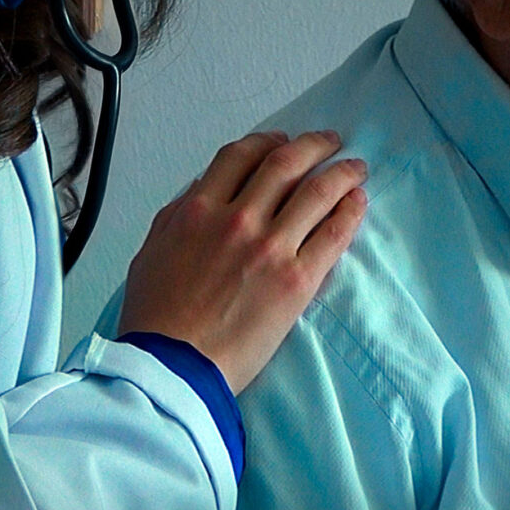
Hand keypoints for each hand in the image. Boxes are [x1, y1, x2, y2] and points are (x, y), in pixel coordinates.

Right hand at [118, 129, 367, 393]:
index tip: (281, 142)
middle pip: (285, 163)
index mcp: (197, 210)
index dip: (266, 142)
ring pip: (317, 191)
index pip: (240, 156)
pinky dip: (350, 211)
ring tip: (356, 169)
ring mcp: (270, 247)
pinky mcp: (296, 279)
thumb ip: (179, 217)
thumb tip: (202, 194)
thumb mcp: (151, 252)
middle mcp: (236, 219)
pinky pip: (333, 233)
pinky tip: (358, 203)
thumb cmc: (156, 321)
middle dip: (313, 146)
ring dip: (342, 173)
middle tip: (329, 143)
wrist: (173, 367)